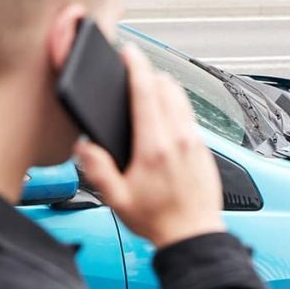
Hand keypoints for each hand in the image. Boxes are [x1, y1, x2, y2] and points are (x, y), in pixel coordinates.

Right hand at [76, 46, 225, 247]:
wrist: (194, 235)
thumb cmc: (158, 220)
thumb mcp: (117, 200)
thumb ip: (98, 170)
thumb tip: (84, 147)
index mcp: (155, 147)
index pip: (147, 94)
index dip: (136, 67)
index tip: (129, 53)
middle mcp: (179, 139)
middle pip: (167, 87)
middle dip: (149, 75)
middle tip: (133, 73)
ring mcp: (195, 142)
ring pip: (182, 98)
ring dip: (164, 88)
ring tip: (148, 90)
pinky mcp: (204, 148)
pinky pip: (190, 116)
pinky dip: (176, 107)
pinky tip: (164, 118)